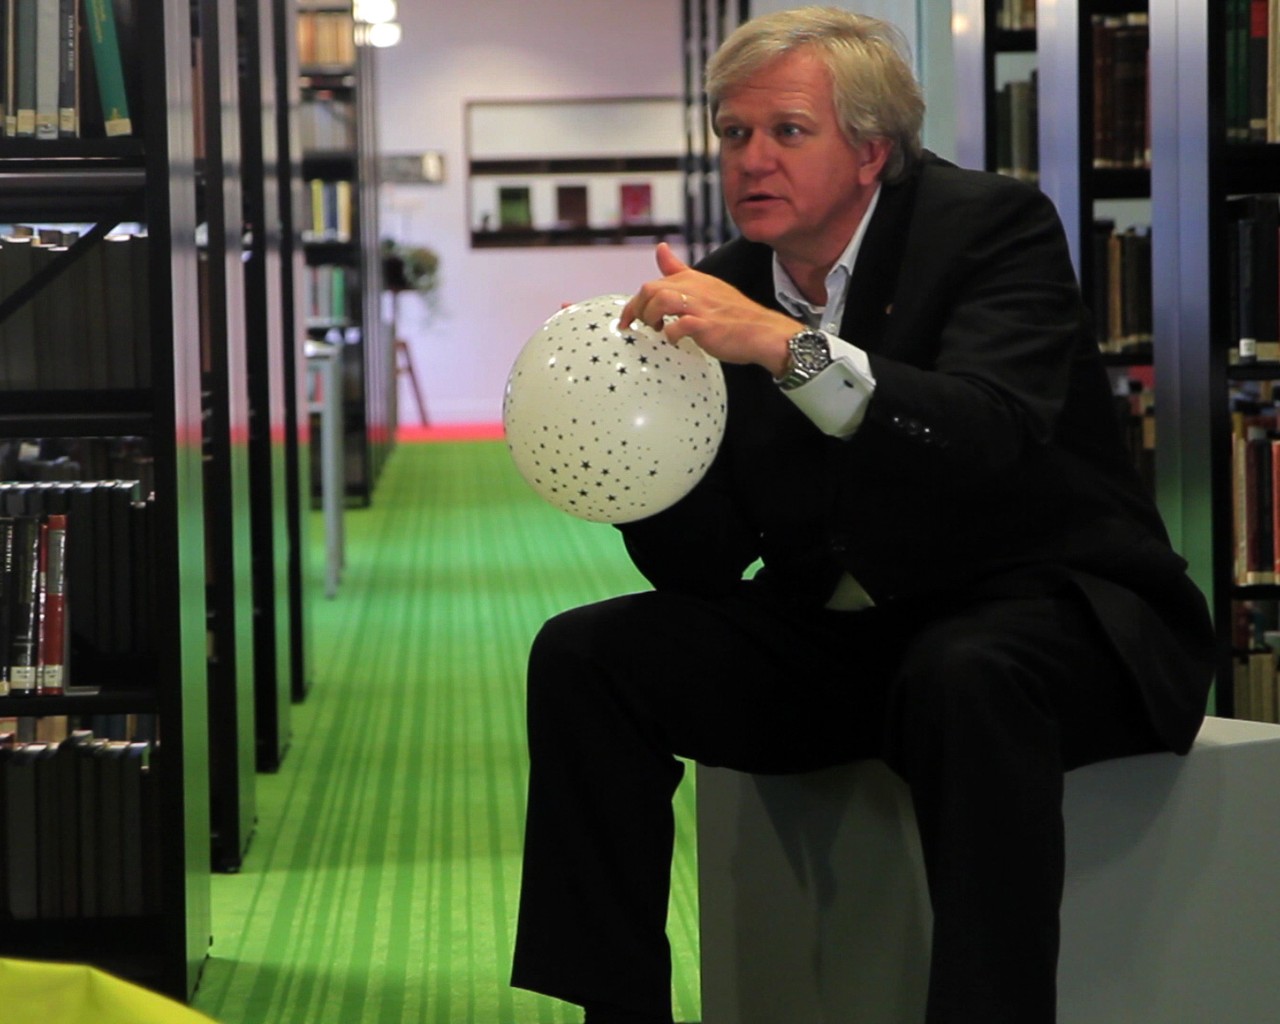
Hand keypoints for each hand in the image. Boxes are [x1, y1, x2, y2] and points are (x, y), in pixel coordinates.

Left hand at [619, 243, 802, 377]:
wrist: (764, 332)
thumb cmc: (734, 314)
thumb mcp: (705, 286)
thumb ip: (679, 270)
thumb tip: (660, 248)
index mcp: (693, 279)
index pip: (653, 283)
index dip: (635, 302)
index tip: (628, 319)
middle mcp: (695, 288)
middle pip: (650, 290)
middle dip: (638, 309)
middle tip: (640, 326)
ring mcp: (700, 306)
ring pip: (660, 300)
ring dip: (651, 317)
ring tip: (656, 329)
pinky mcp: (706, 325)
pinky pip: (678, 326)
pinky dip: (671, 334)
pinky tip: (675, 340)